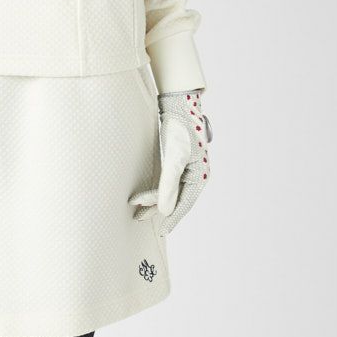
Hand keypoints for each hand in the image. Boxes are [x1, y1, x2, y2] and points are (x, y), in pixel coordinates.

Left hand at [128, 89, 212, 234]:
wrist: (178, 105)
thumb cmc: (180, 129)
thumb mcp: (174, 158)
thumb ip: (169, 184)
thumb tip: (164, 210)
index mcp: (200, 176)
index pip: (185, 203)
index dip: (173, 218)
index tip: (162, 231)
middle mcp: (194, 175)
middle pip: (174, 198)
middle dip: (156, 208)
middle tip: (137, 218)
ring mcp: (185, 169)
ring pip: (168, 190)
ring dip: (152, 199)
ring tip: (136, 209)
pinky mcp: (175, 162)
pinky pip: (165, 181)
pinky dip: (154, 189)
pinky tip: (144, 194)